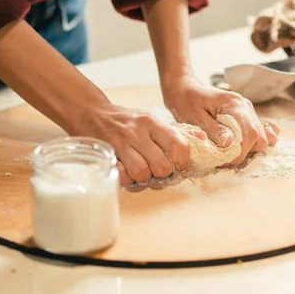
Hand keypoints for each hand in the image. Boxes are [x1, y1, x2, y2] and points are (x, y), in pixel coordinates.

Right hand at [70, 103, 191, 184]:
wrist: (91, 113)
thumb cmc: (127, 121)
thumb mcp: (151, 119)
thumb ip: (175, 132)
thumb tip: (202, 138)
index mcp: (152, 122)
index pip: (178, 144)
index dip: (182, 161)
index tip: (179, 166)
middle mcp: (138, 131)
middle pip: (161, 165)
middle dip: (162, 174)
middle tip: (158, 172)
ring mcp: (120, 143)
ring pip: (142, 173)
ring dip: (144, 179)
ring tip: (142, 173)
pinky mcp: (107, 154)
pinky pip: (123, 176)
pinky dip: (127, 180)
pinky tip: (128, 173)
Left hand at [162, 76, 279, 164]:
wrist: (185, 89)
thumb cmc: (187, 102)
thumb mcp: (195, 117)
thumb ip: (214, 130)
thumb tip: (230, 143)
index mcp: (234, 105)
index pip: (250, 133)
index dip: (240, 151)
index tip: (223, 159)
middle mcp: (245, 107)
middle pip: (260, 137)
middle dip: (244, 152)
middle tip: (223, 156)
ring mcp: (248, 111)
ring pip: (263, 137)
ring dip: (248, 148)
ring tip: (229, 150)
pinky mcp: (246, 116)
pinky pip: (262, 131)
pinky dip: (254, 142)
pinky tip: (239, 145)